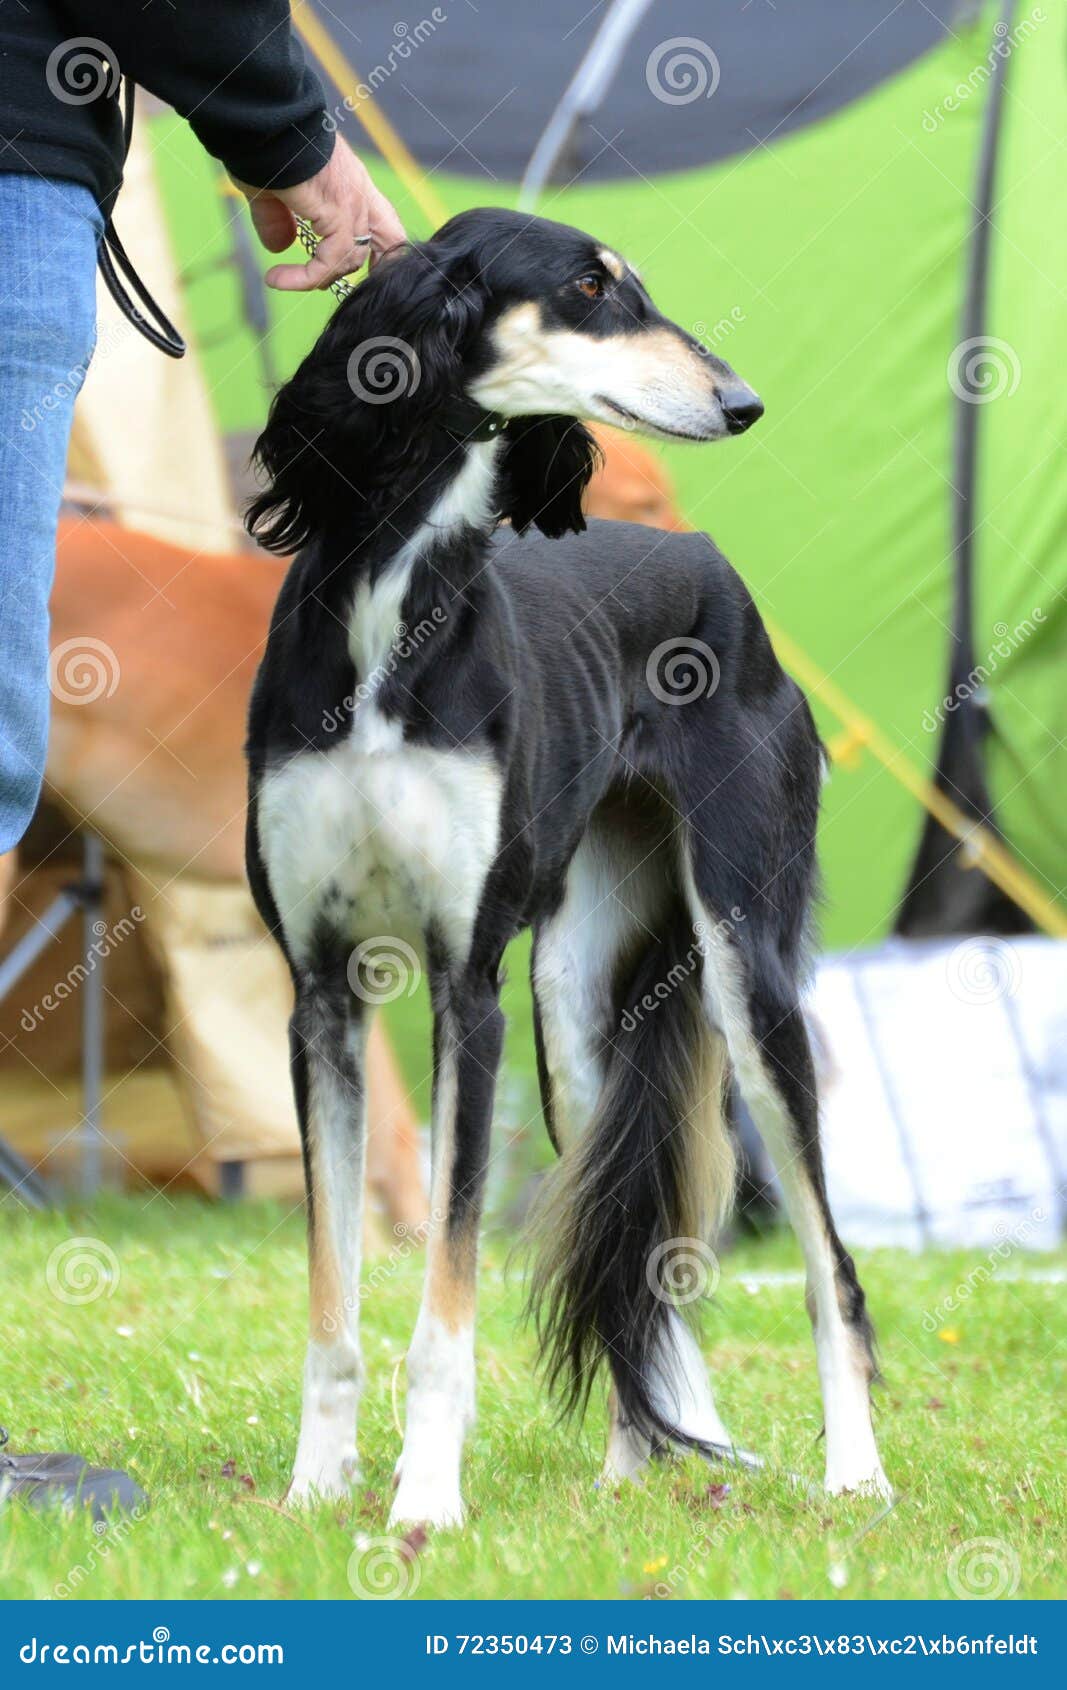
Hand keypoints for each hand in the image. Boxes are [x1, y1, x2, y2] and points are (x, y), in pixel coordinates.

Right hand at [234, 138, 405, 289]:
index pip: (381, 219)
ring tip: (280, 279)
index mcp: (350, 180)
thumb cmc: (264, 144)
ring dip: (316, 277)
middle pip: (389, 240)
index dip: (381, 249)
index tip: (367, 270)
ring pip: (350, 258)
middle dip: (376, 270)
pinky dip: (305, 277)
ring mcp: (352, 201)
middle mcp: (358, 191)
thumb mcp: (271, 189)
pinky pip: (330, 260)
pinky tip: (277, 279)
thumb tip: (277, 247)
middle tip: (347, 290)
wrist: (264, 120)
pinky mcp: (338, 211)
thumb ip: (277, 219)